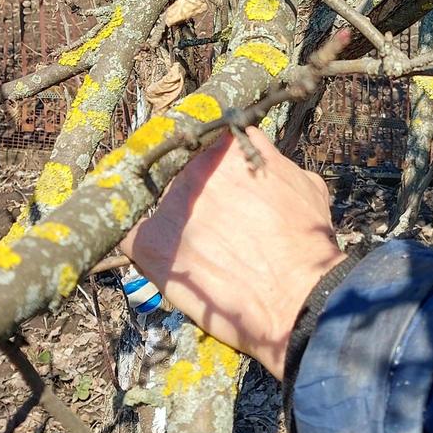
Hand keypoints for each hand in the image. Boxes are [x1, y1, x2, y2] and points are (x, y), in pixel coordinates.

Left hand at [121, 128, 344, 379]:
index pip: (204, 138)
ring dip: (152, 206)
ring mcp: (167, 201)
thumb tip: (263, 161)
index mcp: (229, 146)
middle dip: (177, 181)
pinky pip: (125, 231)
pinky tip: (148, 250)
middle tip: (188, 205)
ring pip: (144, 193)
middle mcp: (193, 166)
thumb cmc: (307, 243)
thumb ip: (273, 162)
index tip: (205, 173)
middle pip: (170, 163)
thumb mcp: (304, 183)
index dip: (203, 158)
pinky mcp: (148, 241)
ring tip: (164, 228)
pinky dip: (132, 238)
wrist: (294, 294)